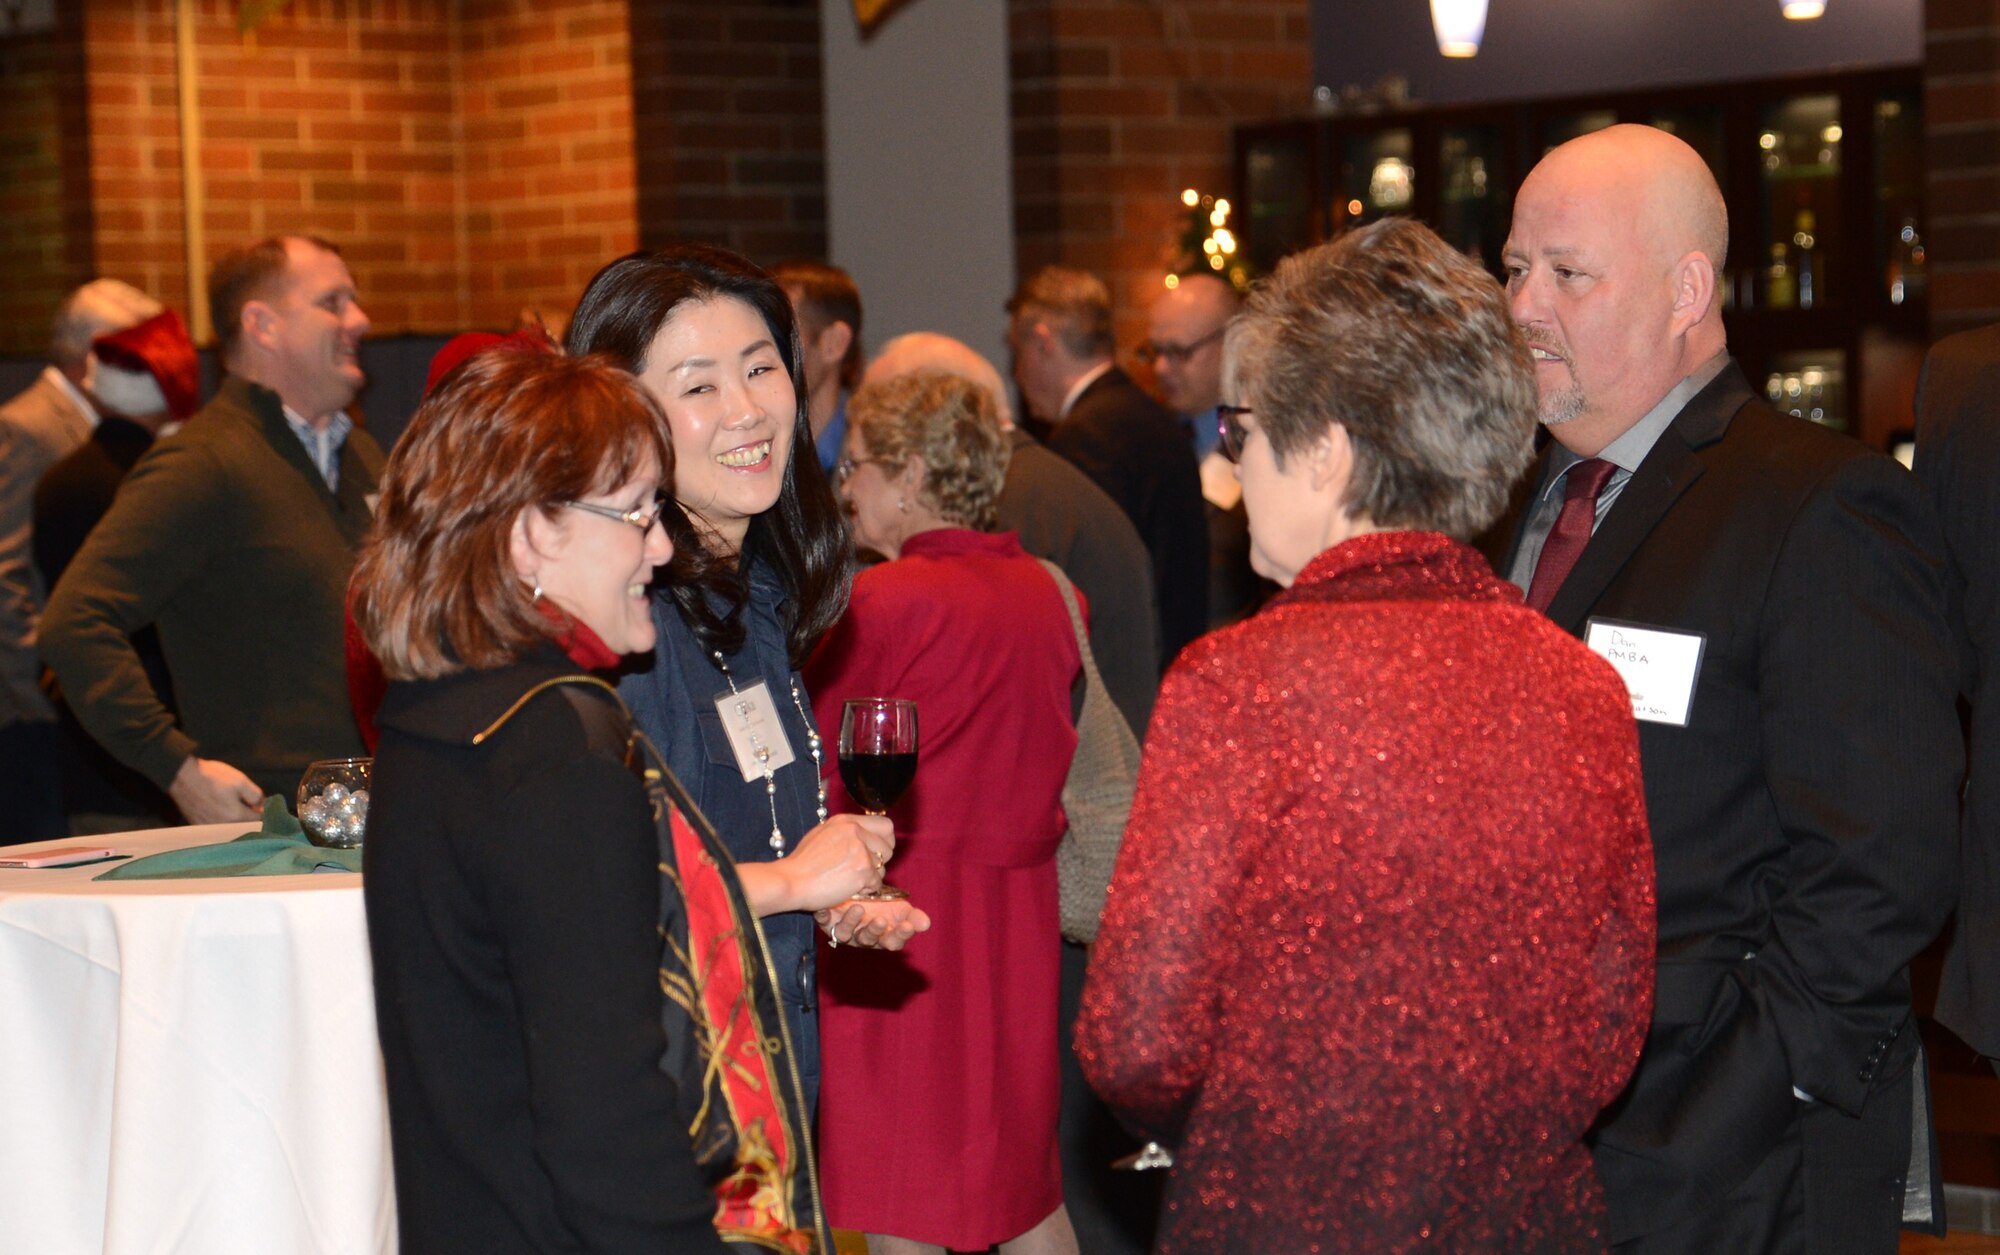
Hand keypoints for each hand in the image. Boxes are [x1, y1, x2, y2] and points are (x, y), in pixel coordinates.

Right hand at [169, 756, 263, 823]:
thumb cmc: (212, 776)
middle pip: (245, 826)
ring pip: (231, 827)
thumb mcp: (240, 781)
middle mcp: (223, 827)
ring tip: (229, 803)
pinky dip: (221, 821)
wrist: (182, 776)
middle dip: (249, 816)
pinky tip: (218, 808)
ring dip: (235, 819)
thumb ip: (256, 796)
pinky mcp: (198, 826)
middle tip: (244, 801)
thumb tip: (263, 806)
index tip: (259, 802)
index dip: (261, 810)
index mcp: (236, 816)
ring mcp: (209, 828)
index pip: (258, 820)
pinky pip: (217, 828)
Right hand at [779, 813, 893, 912]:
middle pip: (888, 847)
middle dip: (879, 862)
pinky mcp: (862, 869)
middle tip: (862, 870)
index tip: (877, 851)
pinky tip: (848, 888)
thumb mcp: (822, 835)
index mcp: (846, 821)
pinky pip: (877, 883)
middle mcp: (855, 831)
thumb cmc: (802, 864)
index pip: (885, 825)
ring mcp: (860, 850)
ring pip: (883, 867)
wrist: (791, 881)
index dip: (885, 840)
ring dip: (870, 877)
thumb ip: (845, 832)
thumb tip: (865, 835)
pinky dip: (865, 889)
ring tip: (849, 880)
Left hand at [818, 898, 931, 950]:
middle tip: (879, 920)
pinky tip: (825, 910)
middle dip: (874, 931)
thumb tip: (926, 924)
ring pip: (845, 932)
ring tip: (858, 908)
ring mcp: (844, 930)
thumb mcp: (899, 908)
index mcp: (882, 936)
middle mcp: (861, 937)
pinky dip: (823, 916)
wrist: (857, 891)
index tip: (908, 926)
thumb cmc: (881, 904)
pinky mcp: (826, 920)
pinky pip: (823, 921)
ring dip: (851, 922)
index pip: (893, 941)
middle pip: (868, 939)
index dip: (900, 935)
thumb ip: (912, 917)